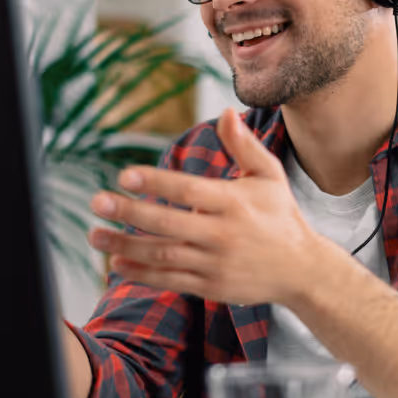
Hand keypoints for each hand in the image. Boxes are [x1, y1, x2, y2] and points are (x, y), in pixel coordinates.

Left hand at [87, 107, 333, 306]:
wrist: (302, 270)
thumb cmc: (280, 216)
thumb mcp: (269, 175)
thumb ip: (244, 145)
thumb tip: (226, 111)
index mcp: (234, 202)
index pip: (188, 189)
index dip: (155, 182)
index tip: (124, 175)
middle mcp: (223, 234)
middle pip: (169, 223)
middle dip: (130, 212)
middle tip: (97, 202)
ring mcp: (215, 263)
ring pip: (164, 255)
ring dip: (126, 245)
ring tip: (94, 235)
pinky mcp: (211, 287)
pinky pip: (171, 281)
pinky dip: (142, 274)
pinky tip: (116, 264)